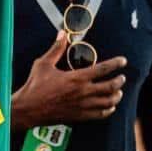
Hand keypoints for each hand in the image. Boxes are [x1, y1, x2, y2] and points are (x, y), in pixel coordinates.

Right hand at [11, 32, 125, 128]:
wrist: (28, 109)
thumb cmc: (35, 86)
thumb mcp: (43, 64)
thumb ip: (56, 49)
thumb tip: (62, 34)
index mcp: (76, 78)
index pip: (102, 69)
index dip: (115, 64)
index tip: (123, 61)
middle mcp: (83, 92)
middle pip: (110, 87)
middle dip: (119, 81)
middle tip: (122, 78)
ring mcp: (82, 106)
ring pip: (107, 102)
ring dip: (116, 96)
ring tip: (119, 92)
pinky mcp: (79, 116)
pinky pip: (99, 115)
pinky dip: (108, 110)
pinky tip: (109, 107)